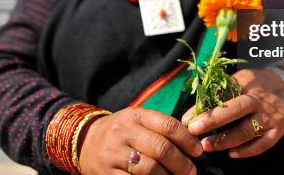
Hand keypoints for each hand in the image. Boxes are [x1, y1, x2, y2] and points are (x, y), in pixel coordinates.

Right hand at [80, 107, 201, 174]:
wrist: (84, 141)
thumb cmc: (121, 132)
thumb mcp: (137, 120)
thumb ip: (161, 127)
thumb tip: (192, 143)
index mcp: (135, 115)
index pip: (168, 126)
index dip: (187, 140)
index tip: (198, 151)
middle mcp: (123, 132)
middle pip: (161, 149)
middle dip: (181, 163)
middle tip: (191, 172)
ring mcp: (113, 154)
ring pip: (150, 169)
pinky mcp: (106, 174)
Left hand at [181, 68, 283, 158]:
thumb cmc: (255, 84)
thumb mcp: (239, 80)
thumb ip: (221, 93)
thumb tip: (194, 110)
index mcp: (246, 86)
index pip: (222, 96)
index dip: (204, 108)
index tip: (187, 118)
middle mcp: (258, 101)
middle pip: (234, 111)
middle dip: (212, 121)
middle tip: (193, 130)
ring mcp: (269, 117)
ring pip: (246, 131)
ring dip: (225, 140)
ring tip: (207, 146)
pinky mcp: (277, 131)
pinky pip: (262, 145)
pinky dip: (246, 151)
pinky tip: (231, 154)